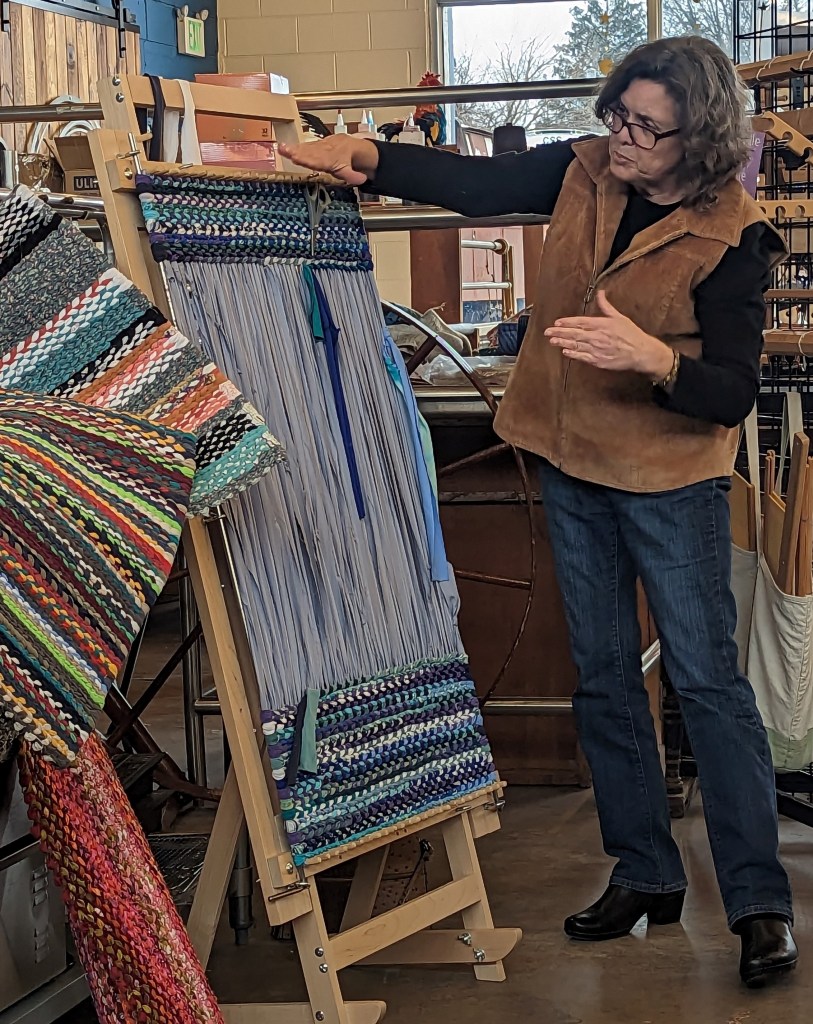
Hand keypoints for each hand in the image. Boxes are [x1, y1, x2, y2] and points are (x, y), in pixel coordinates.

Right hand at [278, 135, 379, 186]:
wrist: (348, 144)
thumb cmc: (347, 159)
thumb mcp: (352, 170)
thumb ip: (354, 176)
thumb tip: (362, 179)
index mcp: (332, 158)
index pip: (320, 160)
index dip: (311, 160)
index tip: (301, 159)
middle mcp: (323, 151)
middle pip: (310, 153)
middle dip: (299, 153)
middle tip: (287, 152)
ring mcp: (317, 147)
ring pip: (305, 148)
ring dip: (292, 149)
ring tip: (281, 148)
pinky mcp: (312, 146)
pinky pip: (303, 146)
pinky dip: (293, 147)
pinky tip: (283, 148)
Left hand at [545, 291, 674, 378]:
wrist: (641, 353)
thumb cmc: (631, 334)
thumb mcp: (619, 317)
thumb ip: (606, 306)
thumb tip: (601, 292)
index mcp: (602, 324)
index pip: (580, 322)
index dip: (567, 322)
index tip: (557, 322)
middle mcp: (597, 337)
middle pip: (574, 334)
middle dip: (559, 333)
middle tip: (547, 332)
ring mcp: (597, 350)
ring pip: (576, 346)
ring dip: (563, 343)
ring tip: (552, 341)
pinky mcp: (599, 361)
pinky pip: (583, 357)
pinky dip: (573, 354)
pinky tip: (565, 351)